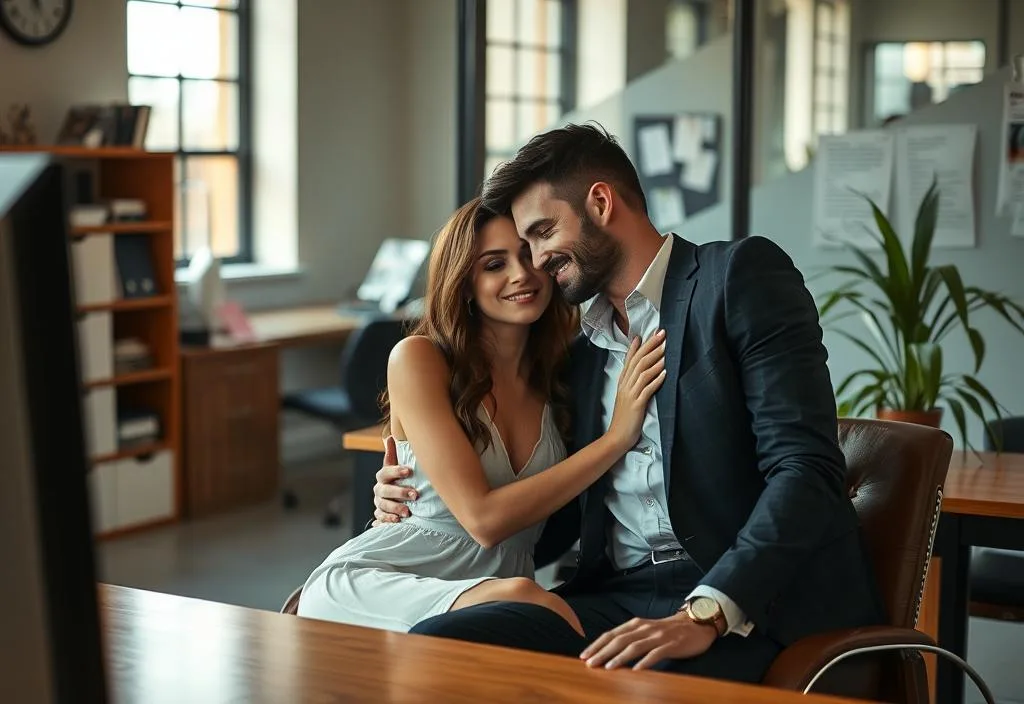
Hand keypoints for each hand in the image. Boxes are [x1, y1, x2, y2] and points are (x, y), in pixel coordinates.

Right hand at [370, 436, 418, 525]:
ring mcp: (379, 502)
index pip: (386, 472)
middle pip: (385, 490)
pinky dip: (388, 519)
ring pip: (383, 505)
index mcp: (383, 476)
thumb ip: (394, 454)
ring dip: (395, 507)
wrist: (397, 498)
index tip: (409, 471)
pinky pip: (381, 517)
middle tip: (415, 495)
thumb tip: (390, 436)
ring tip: (408, 512)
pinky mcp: (380, 514)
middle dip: (400, 492)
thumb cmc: (400, 479)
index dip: (396, 471)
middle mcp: (379, 489)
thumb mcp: (399, 467)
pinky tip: (397, 521)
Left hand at [580, 612, 716, 670]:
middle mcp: (644, 628)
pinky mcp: (671, 644)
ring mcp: (658, 636)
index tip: (584, 656)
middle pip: (619, 640)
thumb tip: (609, 652)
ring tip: (608, 668)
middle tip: (590, 664)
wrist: (696, 624)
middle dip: (603, 652)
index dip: (596, 645)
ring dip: (620, 657)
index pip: (611, 634)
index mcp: (636, 624)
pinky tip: (637, 670)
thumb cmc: (667, 630)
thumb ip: (631, 638)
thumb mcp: (646, 630)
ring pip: (635, 646)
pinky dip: (645, 662)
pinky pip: (656, 654)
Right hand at [607, 330, 666, 451]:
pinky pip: (647, 388)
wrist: (617, 437)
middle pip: (638, 361)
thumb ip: (633, 383)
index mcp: (622, 382)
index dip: (638, 346)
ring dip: (656, 359)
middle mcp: (625, 385)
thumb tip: (643, 370)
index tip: (647, 333)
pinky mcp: (637, 404)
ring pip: (643, 371)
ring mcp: (630, 394)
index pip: (630, 359)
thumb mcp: (627, 397)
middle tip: (662, 334)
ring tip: (666, 348)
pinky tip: (665, 372)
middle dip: (651, 346)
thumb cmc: (624, 418)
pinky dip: (657, 379)